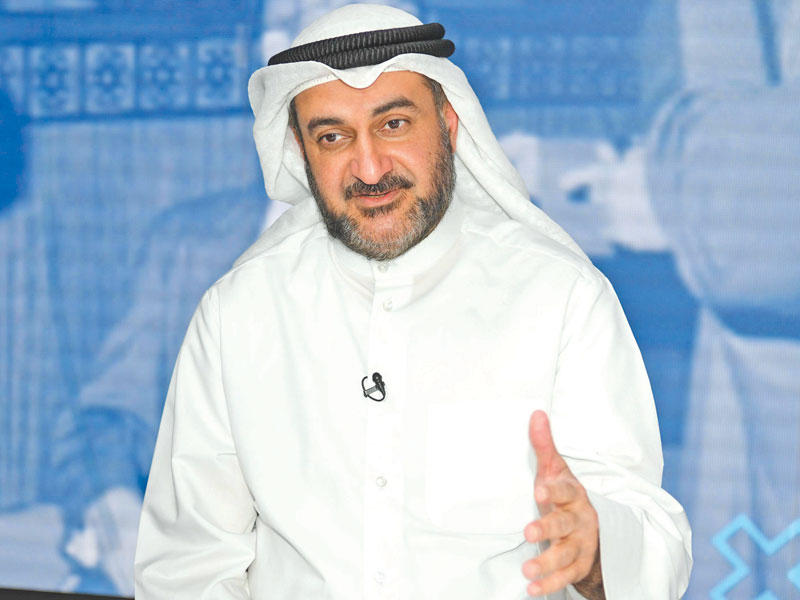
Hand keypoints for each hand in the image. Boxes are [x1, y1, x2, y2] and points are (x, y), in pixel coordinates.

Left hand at [522, 410, 603, 598]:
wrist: (596, 525)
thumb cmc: (565, 493)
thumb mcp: (556, 470)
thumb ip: (544, 445)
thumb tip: (536, 414)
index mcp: (574, 493)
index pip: (565, 490)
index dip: (553, 490)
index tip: (539, 491)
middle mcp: (581, 519)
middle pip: (565, 524)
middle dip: (548, 528)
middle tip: (528, 533)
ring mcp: (582, 543)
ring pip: (566, 554)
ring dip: (546, 563)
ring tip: (526, 570)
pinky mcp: (580, 564)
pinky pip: (566, 576)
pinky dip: (549, 584)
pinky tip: (532, 589)